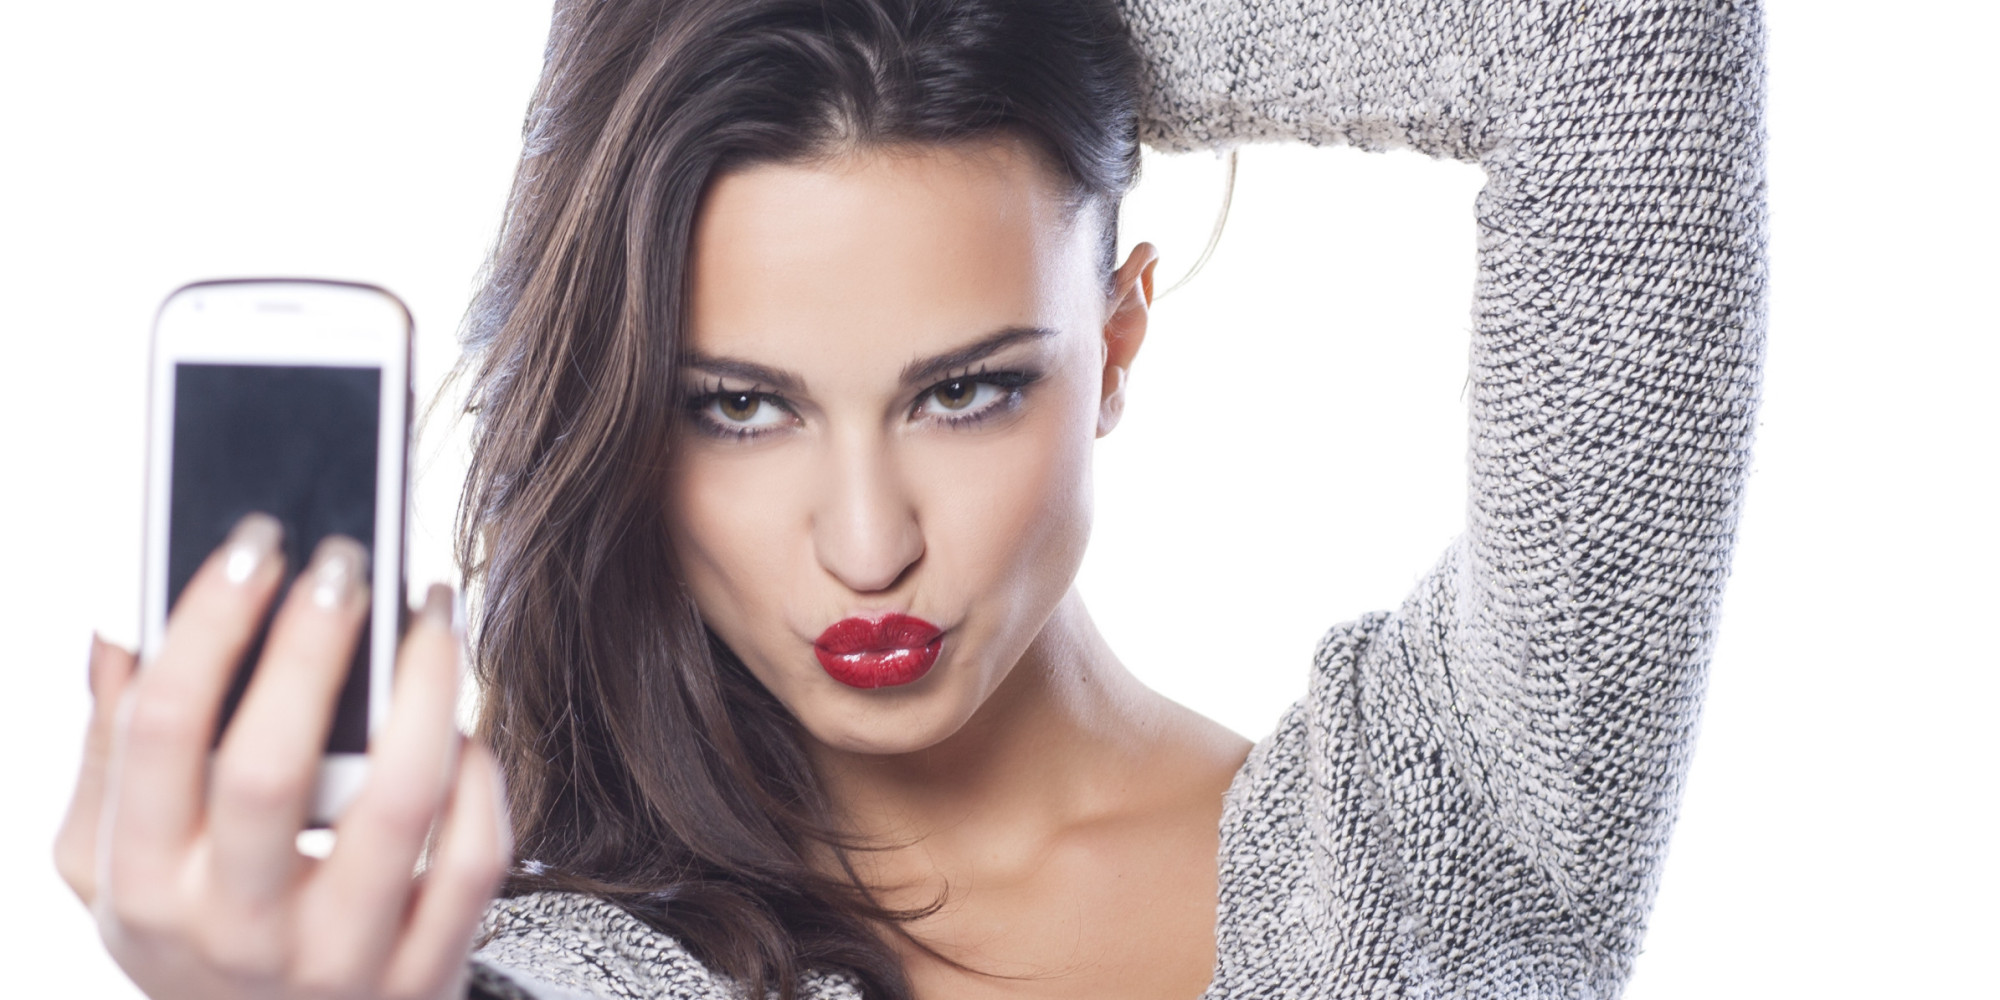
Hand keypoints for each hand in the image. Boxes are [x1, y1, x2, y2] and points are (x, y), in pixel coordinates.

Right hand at [54, 513, 510, 999]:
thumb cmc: (192, 931)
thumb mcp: (109, 864)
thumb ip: (107, 750)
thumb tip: (116, 632)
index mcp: (144, 885)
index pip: (162, 731)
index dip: (209, 620)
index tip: (257, 540)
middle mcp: (235, 929)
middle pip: (271, 765)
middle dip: (313, 644)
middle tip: (347, 560)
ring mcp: (338, 959)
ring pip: (399, 803)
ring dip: (424, 690)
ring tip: (430, 615)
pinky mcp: (425, 973)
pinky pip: (473, 861)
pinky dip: (481, 781)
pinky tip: (465, 729)